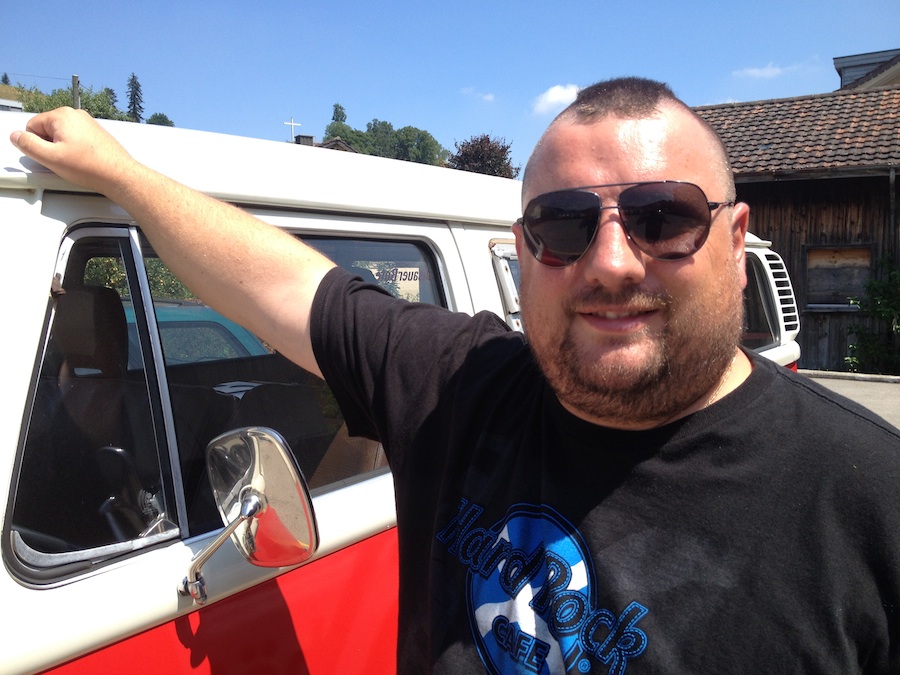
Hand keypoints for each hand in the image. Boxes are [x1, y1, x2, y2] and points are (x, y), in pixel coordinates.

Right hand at [9, 107, 137, 195]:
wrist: (120, 176)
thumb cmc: (92, 167)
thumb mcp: (50, 158)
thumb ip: (27, 145)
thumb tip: (16, 136)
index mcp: (62, 115)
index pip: (32, 127)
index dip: (36, 145)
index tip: (50, 156)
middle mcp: (75, 115)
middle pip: (47, 131)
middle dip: (50, 147)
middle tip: (64, 161)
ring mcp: (87, 124)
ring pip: (61, 138)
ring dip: (63, 150)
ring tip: (76, 163)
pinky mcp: (95, 135)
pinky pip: (75, 142)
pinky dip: (76, 152)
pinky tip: (84, 163)